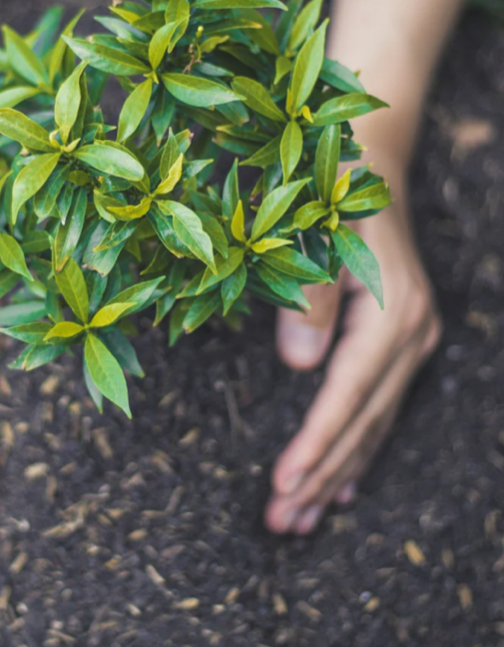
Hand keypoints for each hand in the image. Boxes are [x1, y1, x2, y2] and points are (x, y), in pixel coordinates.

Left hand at [265, 183, 440, 533]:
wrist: (369, 167)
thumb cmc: (333, 198)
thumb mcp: (317, 237)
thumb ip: (310, 299)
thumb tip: (300, 364)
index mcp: (392, 317)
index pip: (346, 397)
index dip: (314, 444)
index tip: (282, 484)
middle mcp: (410, 338)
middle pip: (360, 424)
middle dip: (319, 477)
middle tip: (279, 523)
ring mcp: (412, 344)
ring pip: (370, 427)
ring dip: (334, 477)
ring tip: (296, 522)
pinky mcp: (401, 346)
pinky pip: (377, 413)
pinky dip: (356, 453)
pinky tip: (339, 493)